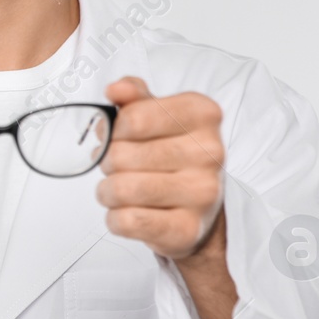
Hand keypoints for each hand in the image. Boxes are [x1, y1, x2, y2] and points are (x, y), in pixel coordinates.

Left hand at [95, 77, 224, 260]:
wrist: (199, 208)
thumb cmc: (171, 154)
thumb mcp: (155, 115)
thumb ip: (133, 96)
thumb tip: (116, 89)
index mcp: (202, 114)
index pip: (133, 118)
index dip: (114, 130)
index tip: (121, 135)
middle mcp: (210, 152)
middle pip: (121, 154)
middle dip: (108, 162)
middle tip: (120, 166)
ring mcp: (202, 193)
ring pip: (121, 189)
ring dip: (108, 191)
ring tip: (120, 189)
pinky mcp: (187, 229)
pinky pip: (127, 221)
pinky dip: (115, 218)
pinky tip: (128, 211)